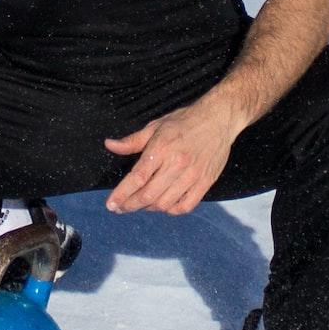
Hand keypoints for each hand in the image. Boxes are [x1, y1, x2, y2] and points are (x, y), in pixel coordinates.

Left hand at [103, 99, 241, 214]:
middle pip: (148, 195)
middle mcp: (176, 164)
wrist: (218, 119)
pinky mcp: (205, 182)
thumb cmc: (185, 121)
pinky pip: (185, 206)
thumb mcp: (155, 126)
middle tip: (120, 208)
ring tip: (140, 204)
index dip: (122, 194)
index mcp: (161, 148)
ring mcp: (192, 175)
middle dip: (130, 205)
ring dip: (149, 208)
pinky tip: (163, 206)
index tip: (111, 204)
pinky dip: (171, 210)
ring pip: (165, 204)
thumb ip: (132, 141)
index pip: (137, 178)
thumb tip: (110, 145)